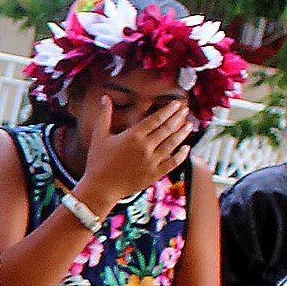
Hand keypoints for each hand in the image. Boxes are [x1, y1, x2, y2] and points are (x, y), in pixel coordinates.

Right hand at [75, 95, 191, 211]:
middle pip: (167, 129)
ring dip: (182, 133)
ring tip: (189, 125)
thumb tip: (104, 97)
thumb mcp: (99, 136)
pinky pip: (173, 163)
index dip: (168, 110)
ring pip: (172, 144)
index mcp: (133, 136)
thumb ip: (104, 115)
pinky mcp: (155, 174)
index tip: (176, 103)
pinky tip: (187, 148)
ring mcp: (152, 161)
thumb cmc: (98, 161)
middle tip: (185, 110)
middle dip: (178, 118)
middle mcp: (145, 147)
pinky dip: (182, 155)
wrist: (101, 188)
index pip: (156, 119)